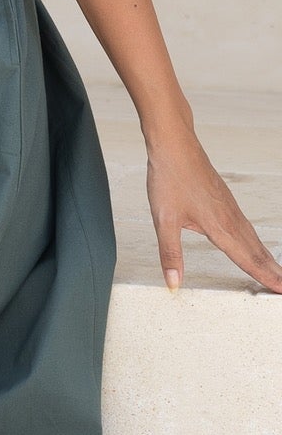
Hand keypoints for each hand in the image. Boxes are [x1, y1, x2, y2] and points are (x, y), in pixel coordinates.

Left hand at [145, 126, 281, 293]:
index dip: (264, 276)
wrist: (174, 145)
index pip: (246, 258)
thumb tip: (173, 282)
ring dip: (266, 257)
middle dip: (272, 271)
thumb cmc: (169, 177)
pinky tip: (253, 243)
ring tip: (276, 272)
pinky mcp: (225, 199)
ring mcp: (230, 207)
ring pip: (253, 238)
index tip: (279, 289)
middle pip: (256, 251)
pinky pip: (246, 226)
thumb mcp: (163, 220)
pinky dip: (255, 241)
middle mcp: (230, 217)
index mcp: (219, 226)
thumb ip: (170, 253)